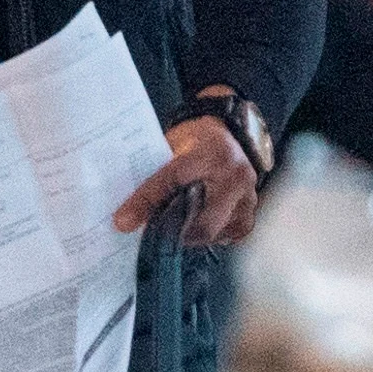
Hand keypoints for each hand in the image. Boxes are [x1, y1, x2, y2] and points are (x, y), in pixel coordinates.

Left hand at [113, 115, 264, 249]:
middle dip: (173, 232)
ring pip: (213, 233)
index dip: (144, 202)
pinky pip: (227, 236)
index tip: (123, 221)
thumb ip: (157, 173)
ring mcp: (247, 197)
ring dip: (190, 235)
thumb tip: (126, 209)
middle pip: (200, 221)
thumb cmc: (198, 140)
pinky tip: (196, 227)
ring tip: (173, 227)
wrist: (232, 135)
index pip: (172, 181)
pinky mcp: (250, 213)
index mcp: (212, 152)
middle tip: (153, 233)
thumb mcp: (174, 144)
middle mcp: (236, 176)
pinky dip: (209, 236)